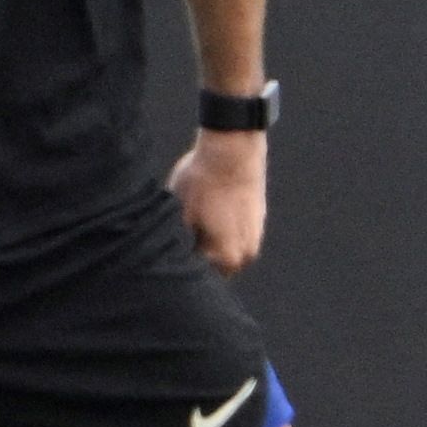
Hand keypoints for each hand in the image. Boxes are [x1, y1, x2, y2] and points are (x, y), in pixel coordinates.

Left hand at [170, 128, 267, 273]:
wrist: (233, 149)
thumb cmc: (201, 181)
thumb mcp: (177, 214)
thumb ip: (176, 243)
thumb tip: (167, 256)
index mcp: (225, 258)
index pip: (197, 277)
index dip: (180, 266)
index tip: (169, 253)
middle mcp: (245, 253)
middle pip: (215, 270)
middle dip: (198, 259)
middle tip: (180, 239)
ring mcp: (255, 236)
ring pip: (227, 252)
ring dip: (212, 245)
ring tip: (196, 222)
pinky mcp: (259, 219)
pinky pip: (237, 236)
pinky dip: (223, 231)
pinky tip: (210, 212)